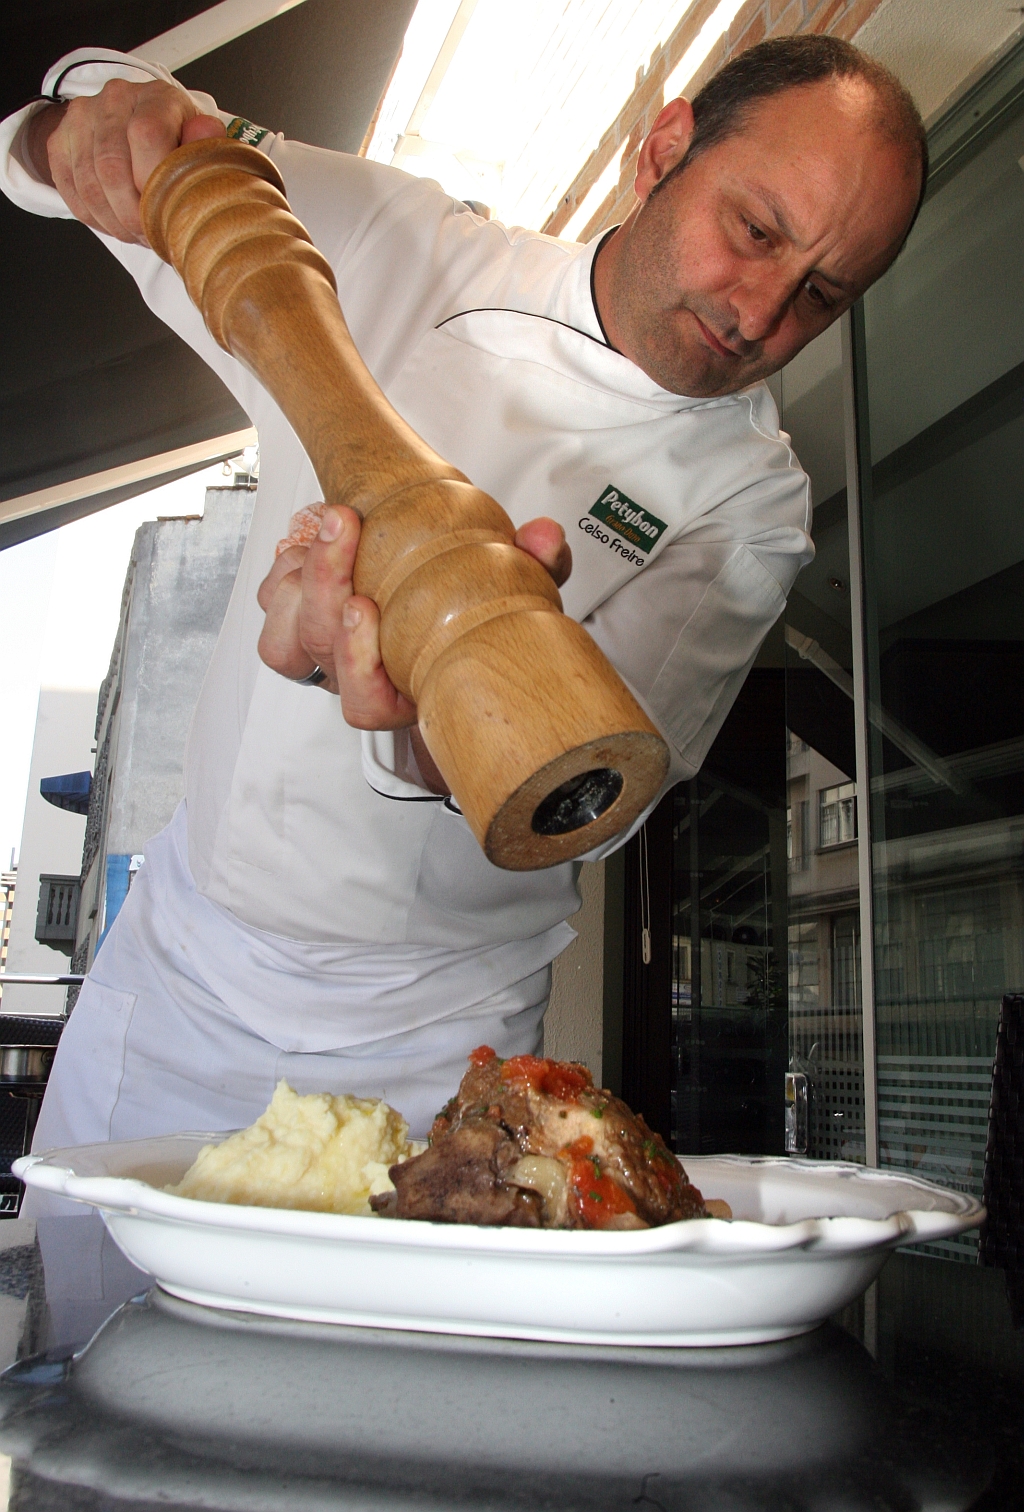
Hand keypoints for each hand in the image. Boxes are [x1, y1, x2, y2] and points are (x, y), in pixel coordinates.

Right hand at [25, 79, 224, 242]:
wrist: (134, 128)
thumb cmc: (176, 143)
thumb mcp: (201, 145)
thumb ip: (206, 144)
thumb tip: (207, 133)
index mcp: (156, 96)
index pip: (146, 134)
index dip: (154, 182)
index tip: (166, 211)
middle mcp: (114, 99)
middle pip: (112, 167)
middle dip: (134, 215)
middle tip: (152, 236)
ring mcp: (82, 117)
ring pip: (90, 186)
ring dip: (116, 223)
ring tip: (138, 234)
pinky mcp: (60, 140)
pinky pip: (72, 192)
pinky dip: (96, 219)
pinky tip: (117, 224)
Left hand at [257, 505, 571, 785]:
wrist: (430, 579)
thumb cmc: (467, 608)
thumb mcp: (513, 589)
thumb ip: (535, 565)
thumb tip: (544, 539)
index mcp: (404, 690)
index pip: (367, 705)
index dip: (357, 665)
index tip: (365, 610)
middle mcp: (356, 678)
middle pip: (318, 649)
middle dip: (326, 581)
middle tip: (346, 528)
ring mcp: (321, 652)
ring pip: (286, 633)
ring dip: (304, 571)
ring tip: (335, 523)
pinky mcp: (294, 621)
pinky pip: (272, 602)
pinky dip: (287, 567)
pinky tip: (314, 538)